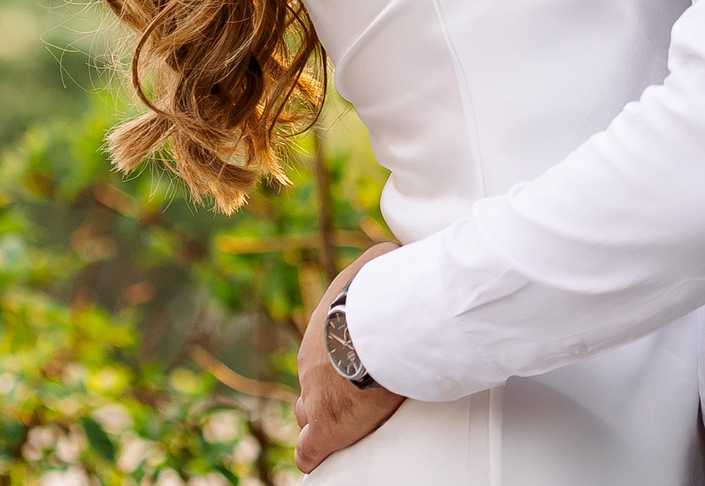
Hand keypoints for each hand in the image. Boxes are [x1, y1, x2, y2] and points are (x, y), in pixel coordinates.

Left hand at [295, 243, 405, 472]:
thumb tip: (398, 248)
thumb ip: (384, 260)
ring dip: (320, 417)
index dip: (340, 356)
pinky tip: (321, 456)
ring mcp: (314, 395)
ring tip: (338, 423)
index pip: (325, 345)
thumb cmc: (386, 295)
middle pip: (311, 380)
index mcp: (325, 326)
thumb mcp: (382, 262)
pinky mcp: (325, 427)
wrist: (379, 328)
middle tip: (348, 392)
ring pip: (306, 413)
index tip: (356, 359)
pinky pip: (309, 450)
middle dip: (325, 387)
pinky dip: (315, 452)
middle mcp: (312, 360)